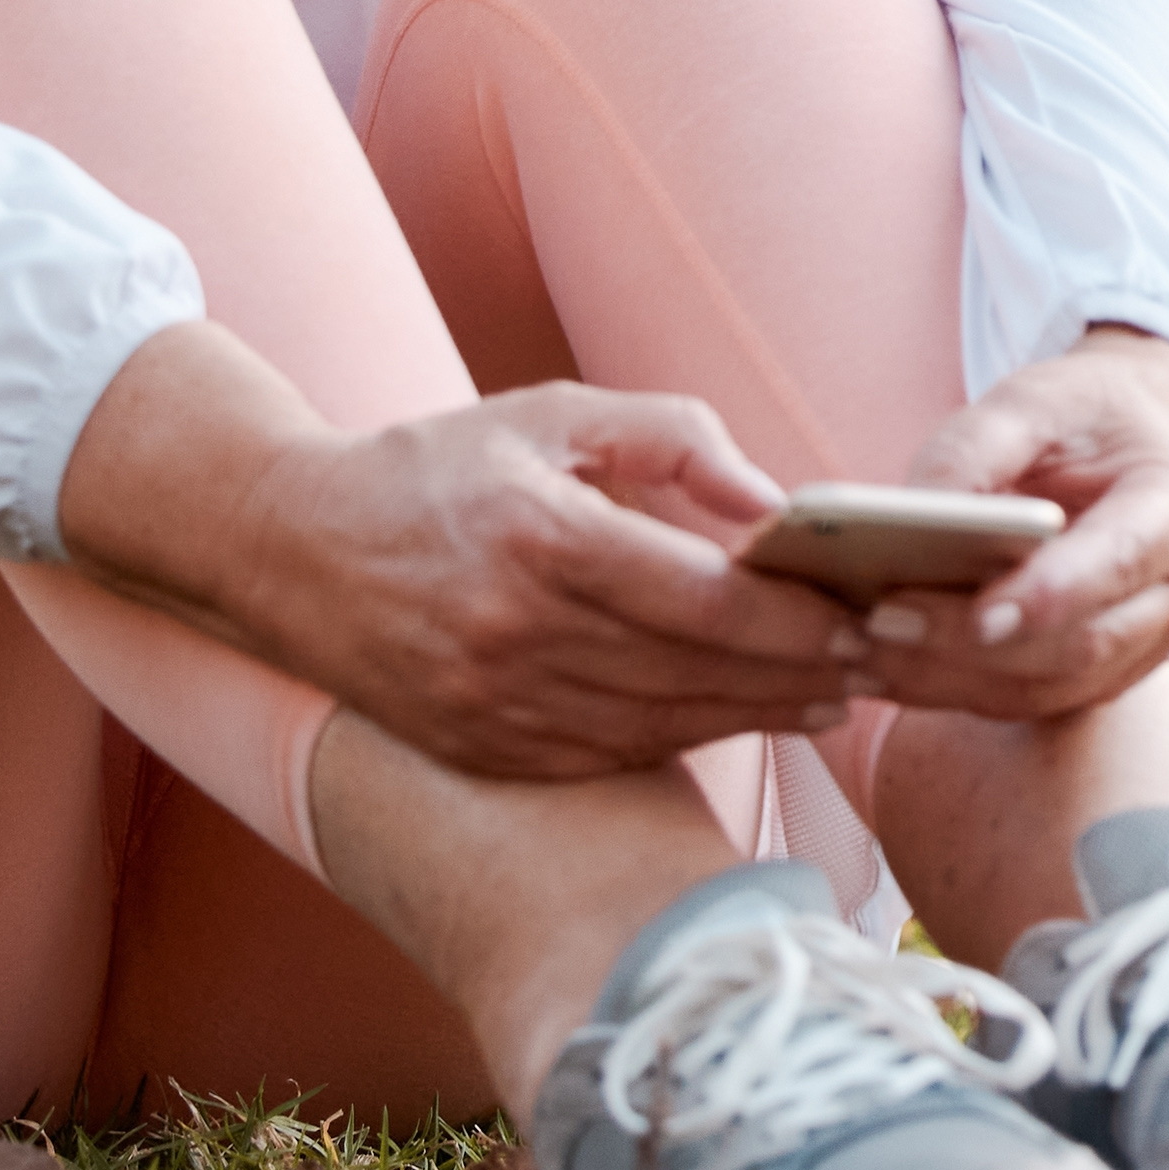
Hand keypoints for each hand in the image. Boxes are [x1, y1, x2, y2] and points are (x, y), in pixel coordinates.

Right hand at [61, 326, 879, 782]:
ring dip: (757, 717)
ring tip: (830, 700)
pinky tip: (737, 719)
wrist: (290, 546)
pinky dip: (681, 739)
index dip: (797, 620)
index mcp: (540, 536)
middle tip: (878, 665)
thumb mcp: (552, 415)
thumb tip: (775, 504)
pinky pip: (607, 755)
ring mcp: (491, 704)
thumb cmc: (440, 464)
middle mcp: (514, 631)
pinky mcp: (478, 748)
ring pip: (659, 723)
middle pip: (695, 672)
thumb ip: (673, 440)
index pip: (704, 598)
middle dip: (800, 674)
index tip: (864, 617)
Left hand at [847, 327, 1168, 723]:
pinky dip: (950, 691)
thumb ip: (974, 448)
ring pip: (1046, 688)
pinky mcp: (1101, 675)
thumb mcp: (1032, 398)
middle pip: (1079, 644)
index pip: (1120, 562)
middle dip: (972, 645)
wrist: (1137, 439)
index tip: (979, 614)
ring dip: (947, 680)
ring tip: (858, 651)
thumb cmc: (1082, 415)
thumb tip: (907, 516)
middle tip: (878, 623)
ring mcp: (1144, 644)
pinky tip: (883, 669)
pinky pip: (1026, 701)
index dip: (1054, 595)